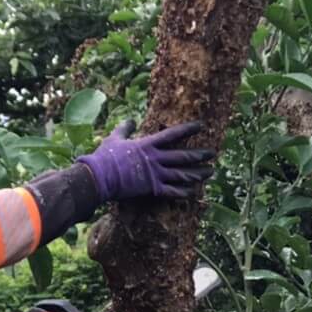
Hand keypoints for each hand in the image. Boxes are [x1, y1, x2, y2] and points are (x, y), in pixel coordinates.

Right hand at [75, 120, 215, 202]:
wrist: (99, 176)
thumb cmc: (105, 157)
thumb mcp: (115, 138)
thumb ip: (125, 128)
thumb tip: (129, 119)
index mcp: (148, 145)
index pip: (172, 134)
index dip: (188, 129)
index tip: (201, 125)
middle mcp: (155, 159)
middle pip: (182, 156)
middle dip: (199, 154)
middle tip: (213, 153)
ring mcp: (155, 174)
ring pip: (182, 174)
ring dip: (197, 173)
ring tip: (210, 172)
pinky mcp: (151, 189)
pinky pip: (171, 191)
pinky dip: (183, 192)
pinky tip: (194, 191)